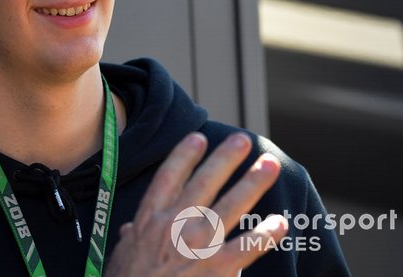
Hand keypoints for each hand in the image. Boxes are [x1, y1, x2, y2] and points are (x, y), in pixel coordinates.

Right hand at [105, 132, 287, 275]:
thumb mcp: (121, 255)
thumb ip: (130, 239)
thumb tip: (130, 231)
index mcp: (150, 219)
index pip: (169, 177)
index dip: (185, 154)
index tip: (199, 138)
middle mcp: (176, 224)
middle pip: (205, 182)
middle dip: (225, 158)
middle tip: (243, 140)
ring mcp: (199, 245)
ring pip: (231, 205)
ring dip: (253, 182)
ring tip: (269, 164)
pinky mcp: (218, 268)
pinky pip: (247, 247)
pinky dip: (265, 234)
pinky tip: (280, 223)